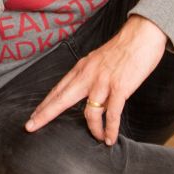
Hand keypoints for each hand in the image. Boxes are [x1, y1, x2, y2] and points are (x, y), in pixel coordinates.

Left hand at [24, 15, 168, 145]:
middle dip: (45, 114)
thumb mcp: (99, 60)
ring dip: (93, 129)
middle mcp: (88, 75)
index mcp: (82, 68)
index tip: (33, 114)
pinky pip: (112, 114)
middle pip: (61, 98)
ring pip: (90, 112)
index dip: (45, 103)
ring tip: (98, 138)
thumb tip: (90, 95)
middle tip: (31, 126)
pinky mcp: (120, 88)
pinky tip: (110, 138)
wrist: (142, 35)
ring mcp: (103, 82)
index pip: (58, 89)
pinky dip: (110, 129)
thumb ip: (91, 76)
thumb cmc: (124, 48)